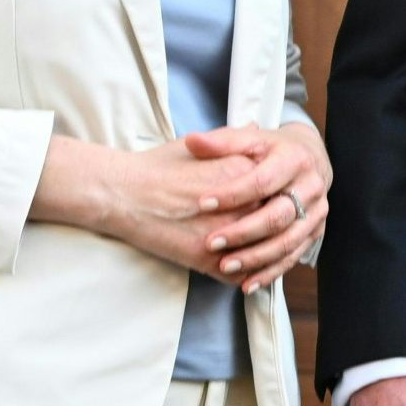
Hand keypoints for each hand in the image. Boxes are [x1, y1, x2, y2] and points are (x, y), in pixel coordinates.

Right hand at [43, 133, 294, 277]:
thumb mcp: (198, 146)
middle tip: (281, 229)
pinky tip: (249, 276)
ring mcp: (228, 235)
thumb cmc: (157, 168)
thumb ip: (231, 141)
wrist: (124, 194)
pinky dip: (248, 278)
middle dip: (280, 227)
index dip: (280, 196)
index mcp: (243, 173)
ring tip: (268, 255)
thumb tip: (252, 128)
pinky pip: (242, 275)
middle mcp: (241, 205)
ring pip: (266, 252)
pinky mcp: (210, 261)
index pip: (278, 189)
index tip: (278, 199)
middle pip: (277, 221)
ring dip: (269, 257)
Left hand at [192, 121, 331, 292]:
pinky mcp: (315, 231)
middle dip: (243, 233)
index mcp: (294, 160)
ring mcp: (316, 212)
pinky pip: (294, 256)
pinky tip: (247, 283)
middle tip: (211, 243)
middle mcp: (310, 187)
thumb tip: (192, 140)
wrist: (310, 156)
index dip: (232, 194)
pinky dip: (271, 272)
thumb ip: (221, 142)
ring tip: (225, 267)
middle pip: (278, 216)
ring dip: (256, 258)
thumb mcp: (250, 139)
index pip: (262, 181)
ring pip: (288, 241)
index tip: (201, 204)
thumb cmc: (271, 149)